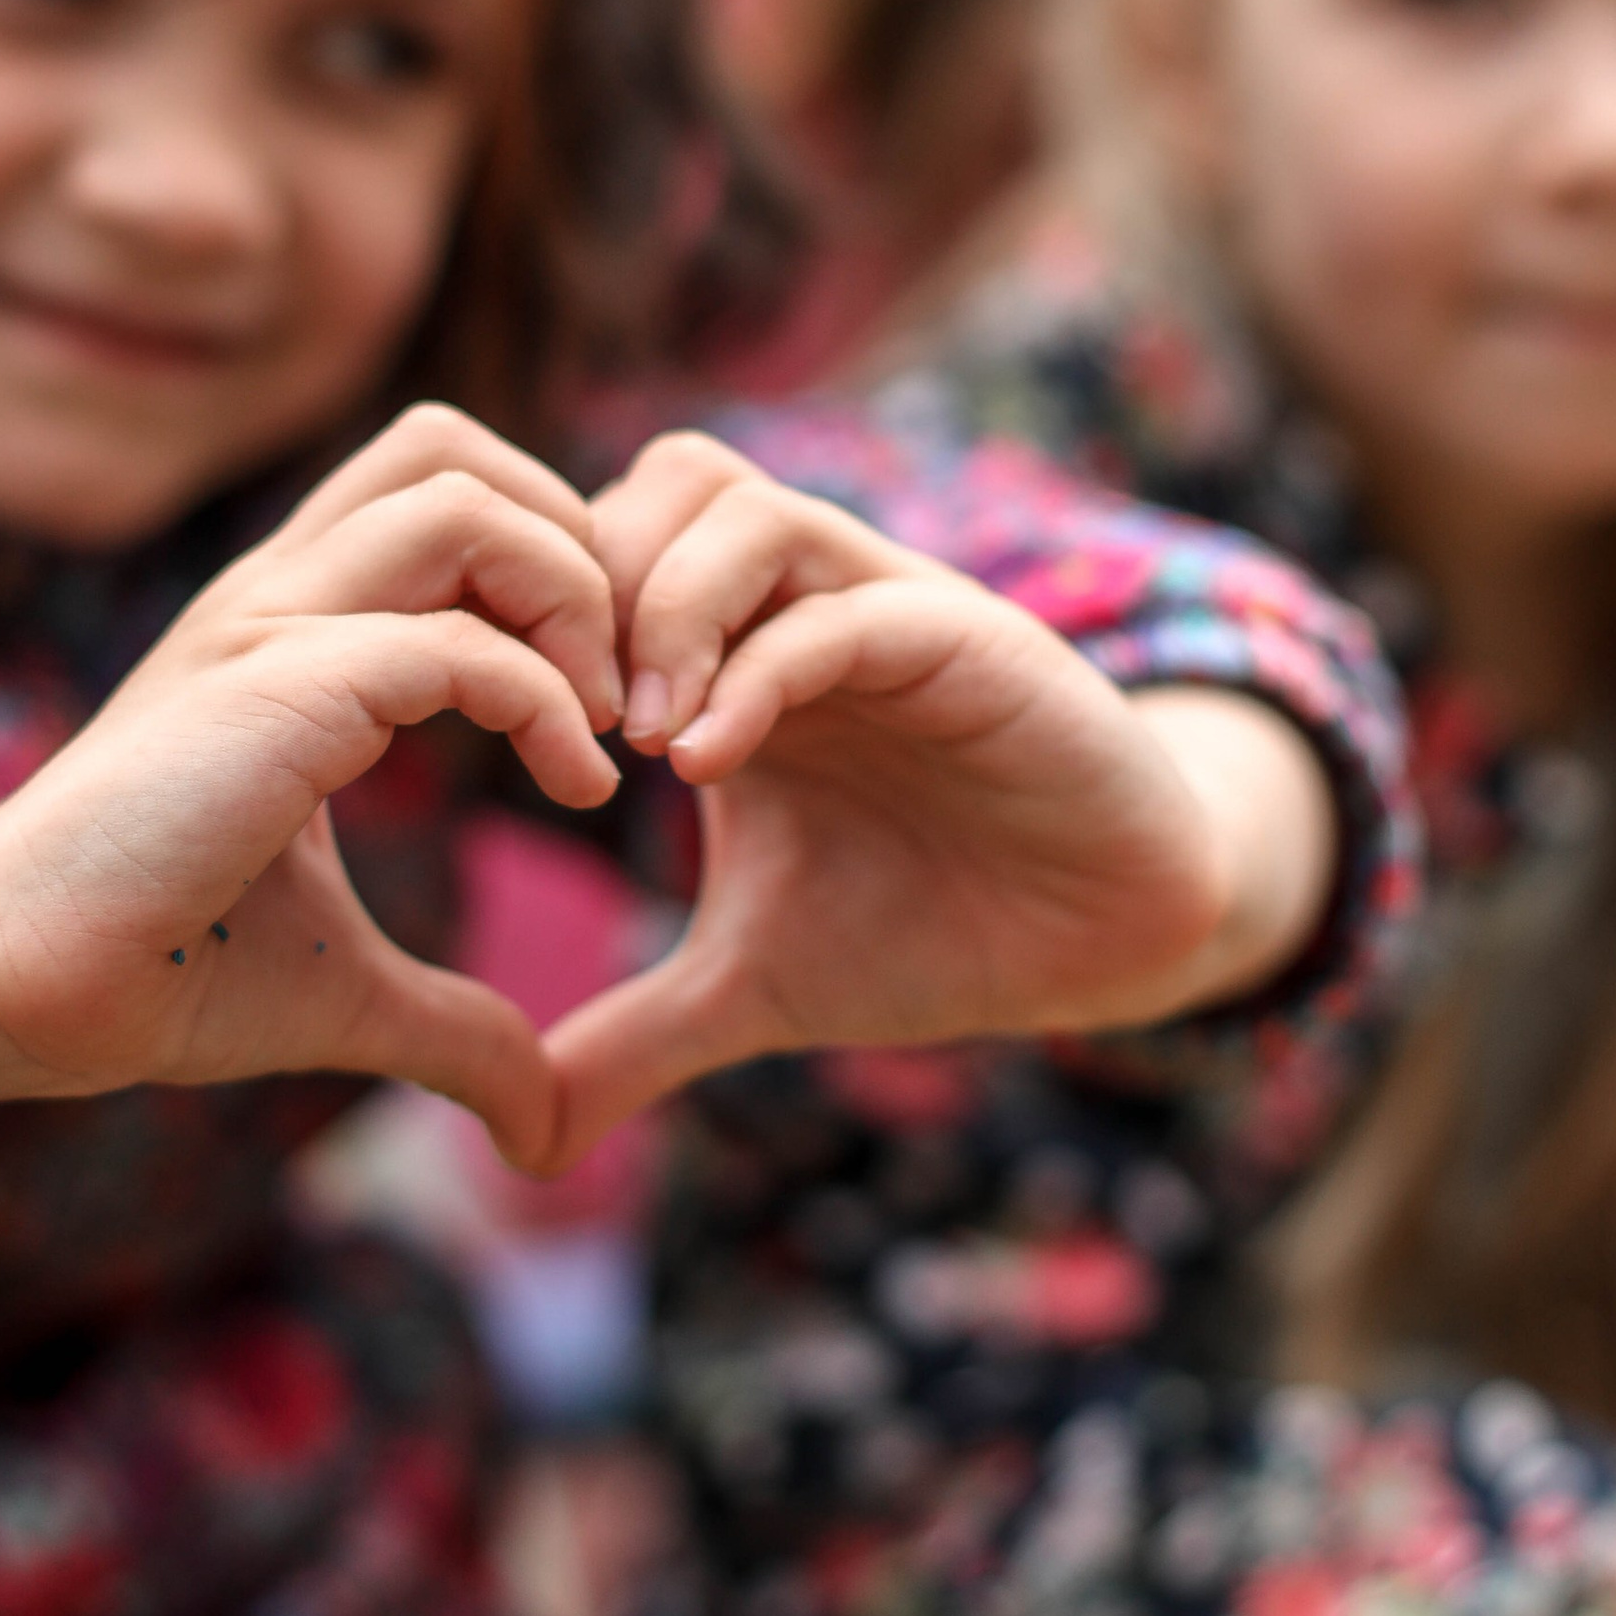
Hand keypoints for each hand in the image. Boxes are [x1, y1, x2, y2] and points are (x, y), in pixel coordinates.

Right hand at [0, 407, 621, 1167]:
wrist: (20, 986)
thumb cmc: (162, 973)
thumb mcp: (349, 991)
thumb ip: (457, 1027)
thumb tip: (541, 1122)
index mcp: (290, 627)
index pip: (445, 492)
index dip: (550, 567)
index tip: (599, 704)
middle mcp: (278, 594)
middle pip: (458, 447)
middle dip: (575, 540)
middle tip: (617, 682)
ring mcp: (269, 623)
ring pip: (464, 495)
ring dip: (573, 593)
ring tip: (601, 720)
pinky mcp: (275, 685)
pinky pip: (455, 639)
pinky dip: (545, 699)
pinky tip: (577, 785)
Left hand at [538, 433, 1334, 1168]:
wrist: (1105, 945)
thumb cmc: (935, 933)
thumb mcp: (752, 987)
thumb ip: (635, 1036)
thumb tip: (525, 1132)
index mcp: (739, 657)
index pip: (601, 540)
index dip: (535, 620)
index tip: (510, 746)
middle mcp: (806, 609)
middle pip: (656, 483)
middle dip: (584, 592)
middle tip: (562, 728)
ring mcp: (885, 610)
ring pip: (739, 507)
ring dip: (660, 608)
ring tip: (638, 743)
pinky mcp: (970, 641)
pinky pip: (845, 609)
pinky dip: (758, 670)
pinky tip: (705, 770)